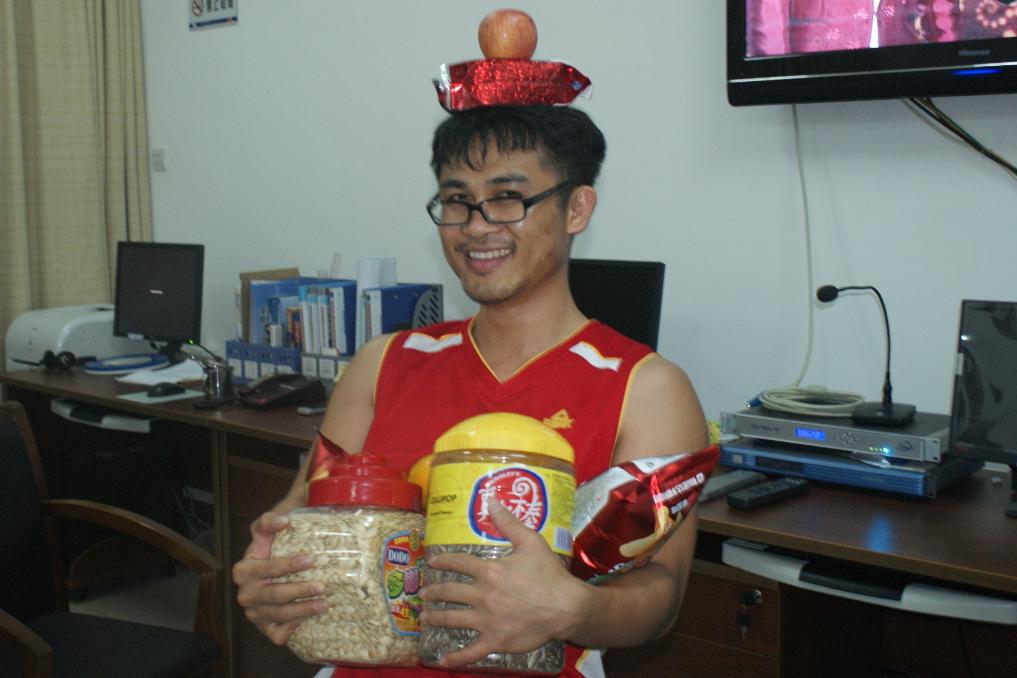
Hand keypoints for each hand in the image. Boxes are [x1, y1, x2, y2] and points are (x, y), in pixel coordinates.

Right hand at [231, 511, 327, 645]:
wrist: (275, 560)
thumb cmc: (274, 543)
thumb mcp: (268, 527)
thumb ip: (269, 520)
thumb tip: (283, 521)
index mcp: (244, 569)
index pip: (267, 568)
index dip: (288, 565)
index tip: (310, 560)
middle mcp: (246, 593)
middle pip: (275, 594)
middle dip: (300, 591)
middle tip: (324, 586)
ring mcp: (254, 612)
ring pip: (279, 615)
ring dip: (303, 610)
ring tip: (325, 604)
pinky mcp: (264, 626)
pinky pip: (276, 634)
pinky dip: (291, 629)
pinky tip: (307, 620)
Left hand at [419, 502, 588, 666]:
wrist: (566, 607)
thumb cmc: (549, 574)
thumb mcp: (530, 542)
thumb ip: (508, 522)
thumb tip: (490, 500)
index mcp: (489, 571)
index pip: (458, 563)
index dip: (443, 561)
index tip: (433, 562)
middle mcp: (482, 595)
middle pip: (449, 592)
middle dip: (433, 592)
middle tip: (424, 594)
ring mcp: (486, 620)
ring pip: (452, 618)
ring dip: (435, 618)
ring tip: (424, 617)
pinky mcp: (494, 641)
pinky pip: (470, 652)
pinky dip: (454, 658)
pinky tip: (441, 660)